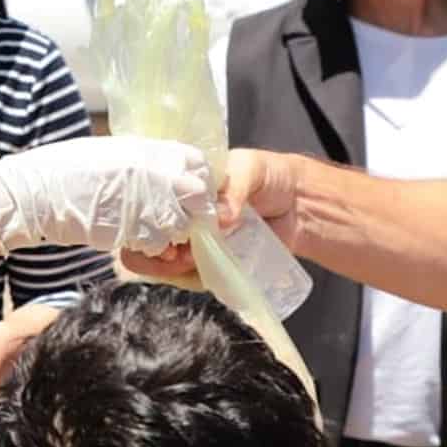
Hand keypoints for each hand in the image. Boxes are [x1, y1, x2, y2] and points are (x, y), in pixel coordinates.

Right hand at [0, 136, 210, 254]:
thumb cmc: (65, 170)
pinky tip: (132, 239)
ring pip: (184, 225)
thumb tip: (167, 173)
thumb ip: (146, 163)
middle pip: (200, 196)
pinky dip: (152, 247)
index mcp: (152, 149)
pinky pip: (161, 244)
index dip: (195, 180)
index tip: (185, 191)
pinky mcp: (139, 232)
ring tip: (147, 229)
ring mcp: (152, 203)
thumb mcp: (113, 153)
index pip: (199, 163)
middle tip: (172, 217)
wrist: (37, 194)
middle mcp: (160, 172)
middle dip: (191, 210)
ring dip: (172, 232)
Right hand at [123, 147, 300, 280]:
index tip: (158, 229)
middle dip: (150, 249)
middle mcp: (180, 212)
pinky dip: (187, 277)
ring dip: (167, 266)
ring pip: (160, 259)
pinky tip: (196, 271)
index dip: (143, 216)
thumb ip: (234, 188)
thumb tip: (220, 217)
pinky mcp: (209, 261)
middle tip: (171, 253)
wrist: (302, 205)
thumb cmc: (272, 176)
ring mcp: (192, 239)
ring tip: (185, 261)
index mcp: (181, 184)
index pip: (145, 199)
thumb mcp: (251, 169)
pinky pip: (187, 275)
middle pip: (143, 235)